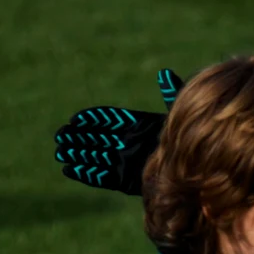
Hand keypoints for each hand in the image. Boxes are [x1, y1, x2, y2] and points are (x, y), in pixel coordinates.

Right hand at [53, 69, 181, 195]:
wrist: (193, 170)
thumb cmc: (187, 140)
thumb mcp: (178, 115)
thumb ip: (171, 94)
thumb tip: (165, 73)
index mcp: (137, 126)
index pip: (109, 120)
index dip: (92, 120)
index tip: (76, 120)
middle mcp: (128, 143)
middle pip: (97, 138)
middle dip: (78, 137)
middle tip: (61, 135)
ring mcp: (125, 162)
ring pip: (96, 157)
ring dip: (77, 154)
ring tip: (60, 152)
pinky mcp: (125, 180)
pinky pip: (102, 177)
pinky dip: (86, 174)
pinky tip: (68, 169)